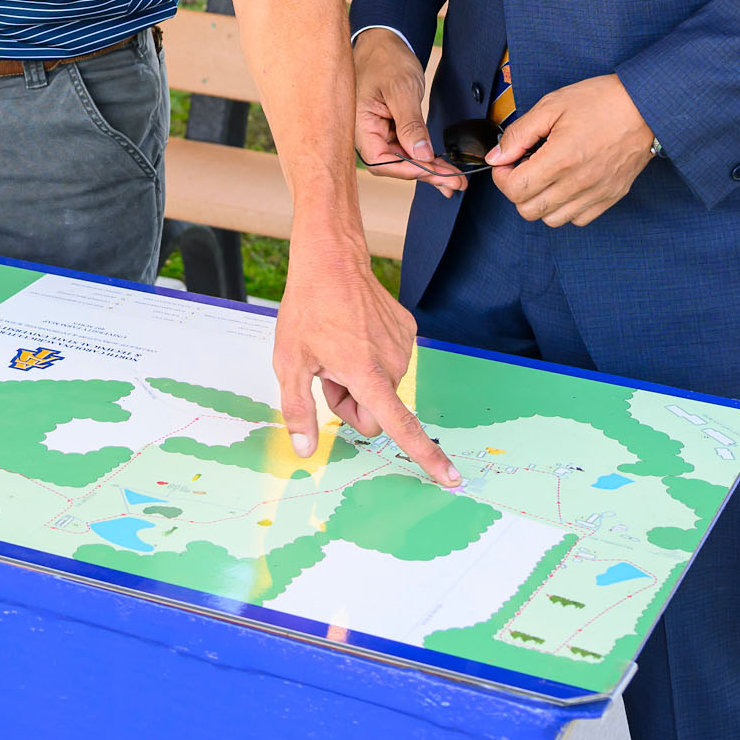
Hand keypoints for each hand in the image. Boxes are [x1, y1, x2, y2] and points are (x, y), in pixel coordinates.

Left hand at [273, 235, 458, 487]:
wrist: (332, 261)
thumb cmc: (308, 309)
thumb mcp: (290, 362)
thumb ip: (299, 410)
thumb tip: (306, 450)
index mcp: (366, 374)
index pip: (399, 425)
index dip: (426, 456)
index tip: (449, 477)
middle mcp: (392, 362)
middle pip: (377, 411)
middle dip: (353, 404)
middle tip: (328, 373)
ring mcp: (403, 345)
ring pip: (384, 387)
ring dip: (361, 379)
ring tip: (338, 348)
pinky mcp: (408, 330)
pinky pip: (391, 362)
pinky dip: (372, 357)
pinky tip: (354, 333)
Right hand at [353, 28, 466, 195]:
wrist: (385, 42)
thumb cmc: (386, 59)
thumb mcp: (401, 90)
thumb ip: (410, 124)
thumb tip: (421, 155)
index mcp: (361, 124)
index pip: (380, 160)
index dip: (407, 169)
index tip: (432, 169)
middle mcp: (368, 133)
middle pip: (395, 165)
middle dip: (426, 174)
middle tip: (455, 182)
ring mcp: (380, 132)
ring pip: (404, 160)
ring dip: (430, 170)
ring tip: (455, 179)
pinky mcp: (392, 129)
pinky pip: (408, 149)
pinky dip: (426, 159)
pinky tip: (443, 169)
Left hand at [490, 74, 656, 225]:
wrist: (646, 106)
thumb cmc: (601, 101)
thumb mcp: (552, 106)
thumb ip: (519, 134)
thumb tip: (498, 156)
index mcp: (560, 159)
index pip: (515, 190)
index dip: (502, 177)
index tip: (507, 162)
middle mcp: (577, 183)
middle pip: (528, 210)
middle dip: (517, 190)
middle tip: (524, 168)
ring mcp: (596, 194)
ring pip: (552, 220)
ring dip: (540, 201)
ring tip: (546, 177)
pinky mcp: (610, 197)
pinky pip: (578, 219)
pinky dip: (566, 208)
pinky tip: (566, 185)